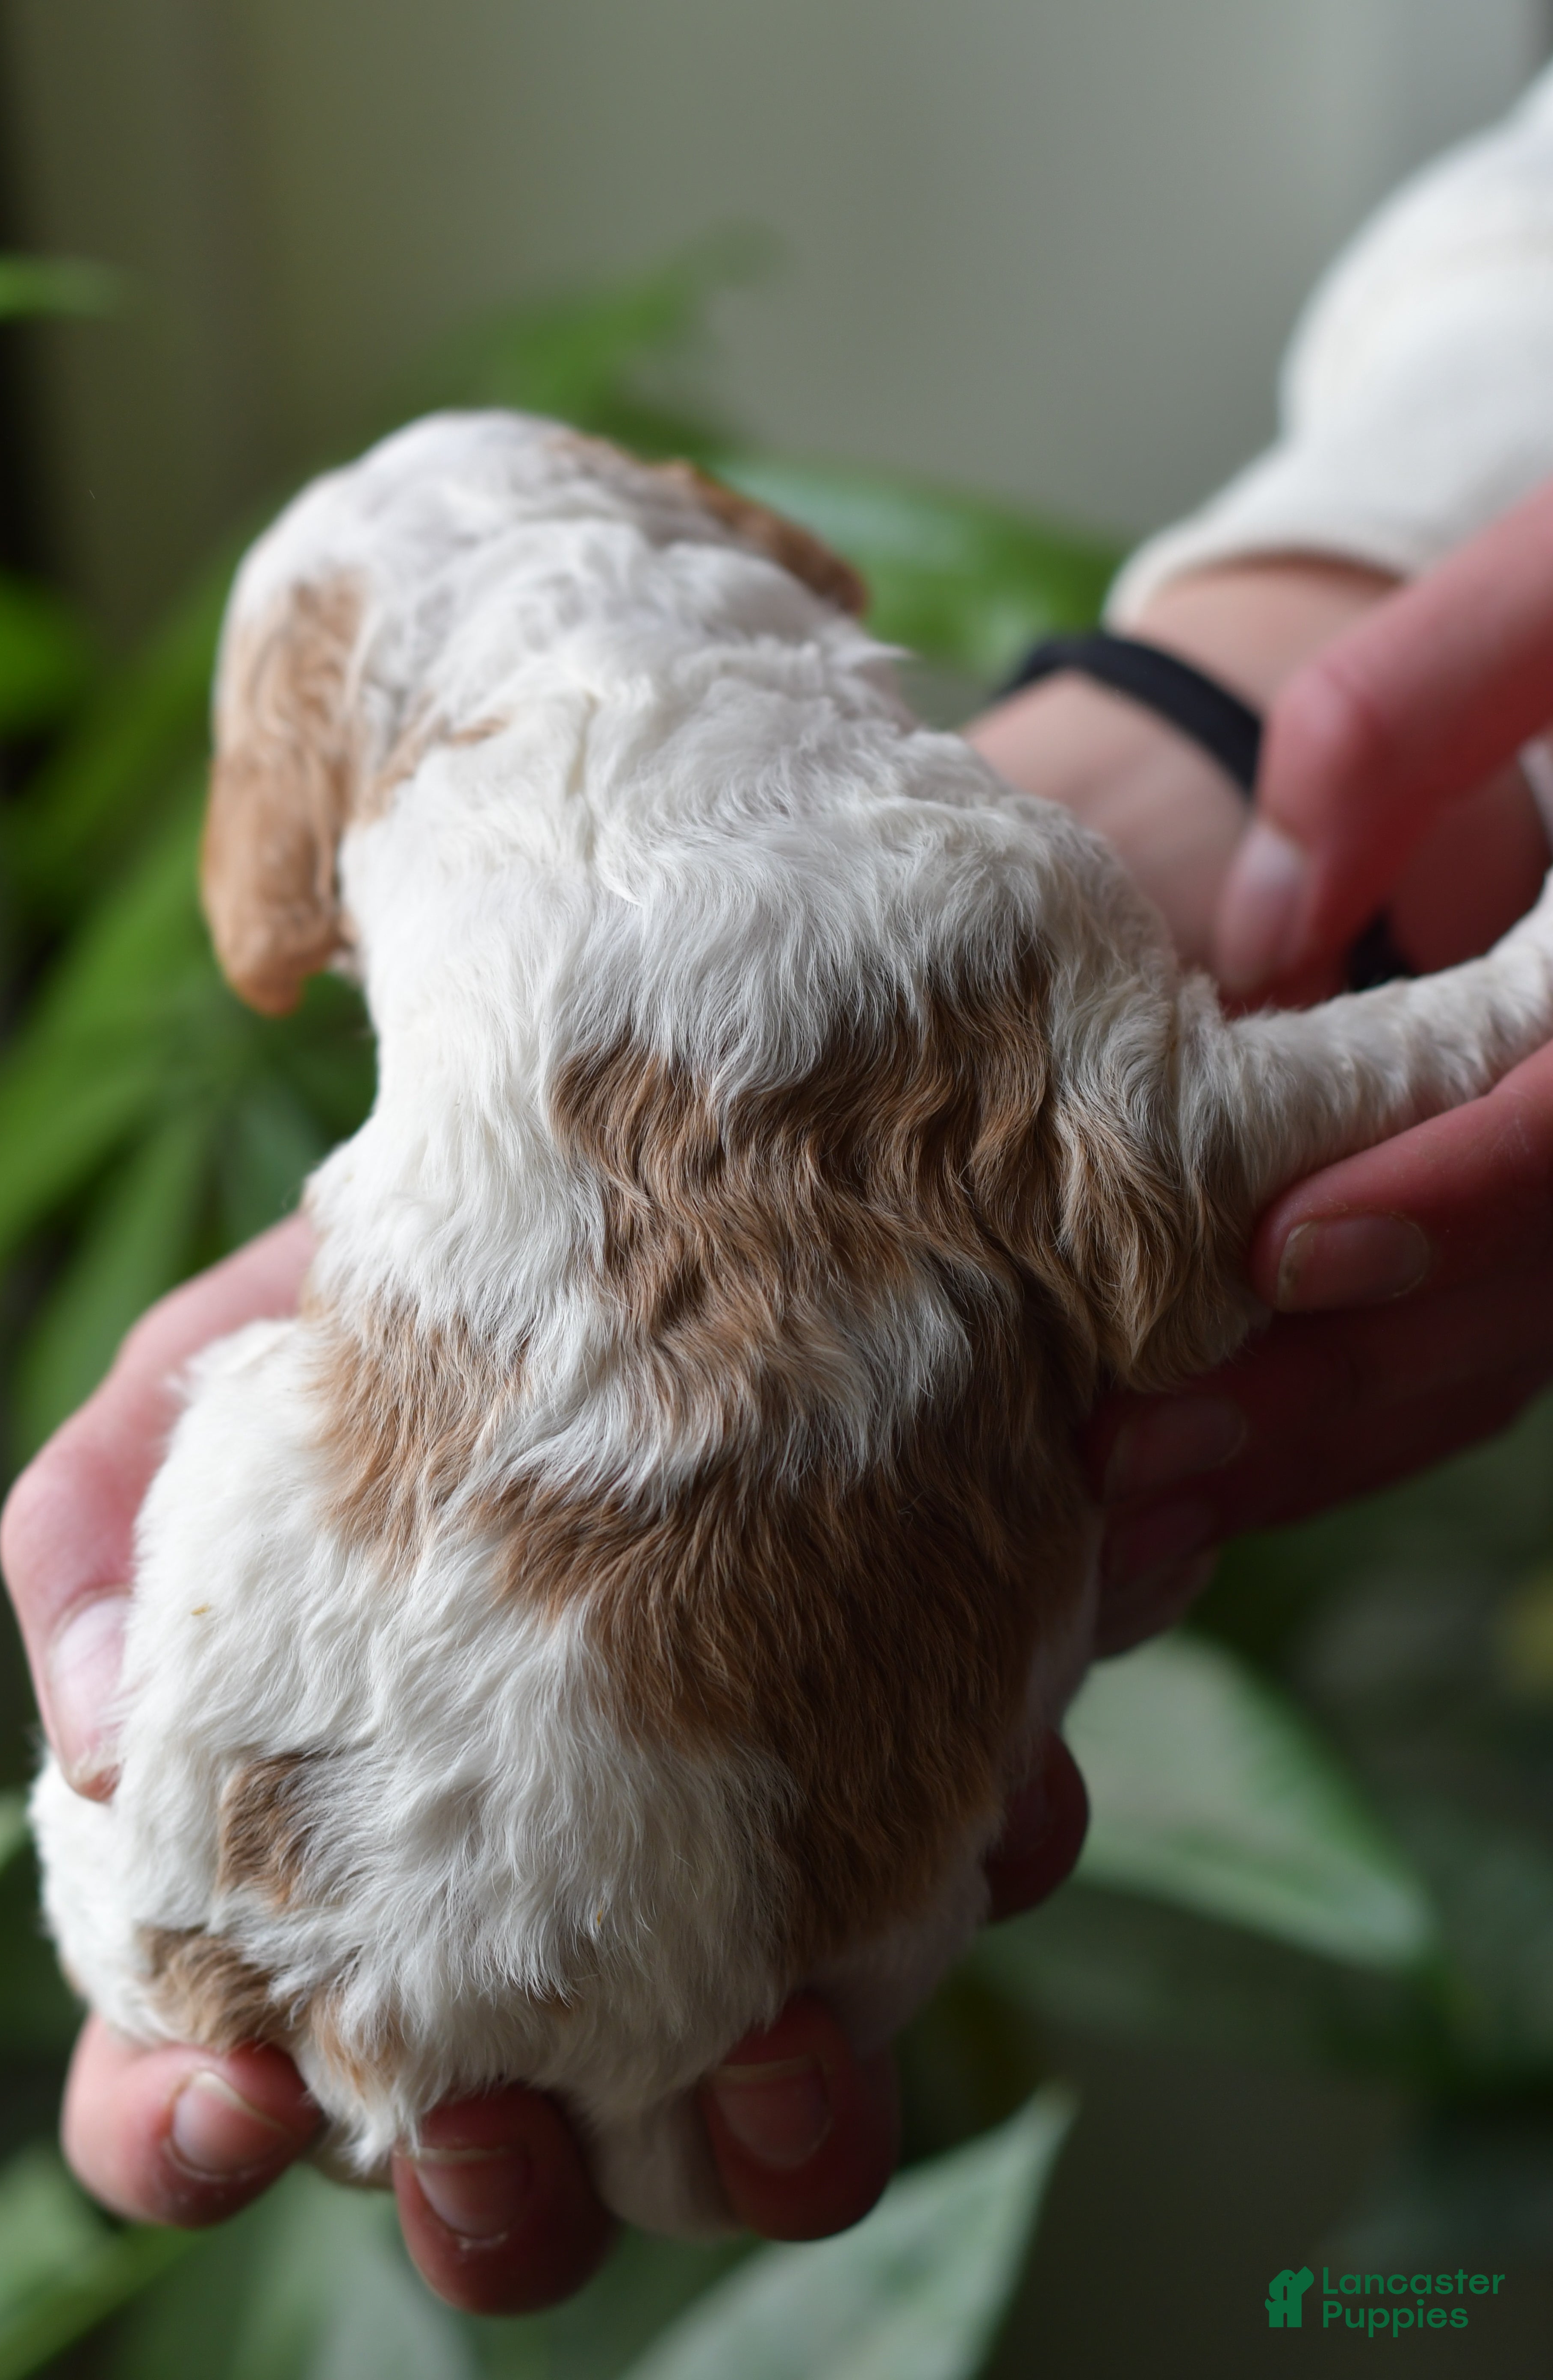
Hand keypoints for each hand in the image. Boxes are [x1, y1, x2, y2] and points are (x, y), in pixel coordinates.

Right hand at [0, 1219, 1087, 2310]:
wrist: (649, 1219)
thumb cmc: (399, 1321)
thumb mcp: (215, 1369)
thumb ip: (101, 1532)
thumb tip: (85, 1745)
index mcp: (311, 1870)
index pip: (199, 2084)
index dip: (191, 2133)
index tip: (240, 2092)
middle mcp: (512, 1924)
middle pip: (494, 2173)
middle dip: (502, 2200)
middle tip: (508, 2127)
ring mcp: (711, 1880)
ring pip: (733, 2127)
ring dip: (766, 2139)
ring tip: (787, 2050)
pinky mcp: (889, 1786)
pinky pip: (939, 1908)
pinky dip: (970, 1880)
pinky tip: (995, 1808)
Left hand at [1073, 491, 1552, 1640]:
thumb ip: (1411, 721)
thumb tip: (1260, 931)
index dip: (1450, 1198)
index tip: (1283, 1254)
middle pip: (1526, 1297)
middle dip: (1330, 1387)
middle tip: (1134, 1452)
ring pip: (1493, 1359)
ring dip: (1313, 1445)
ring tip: (1129, 1507)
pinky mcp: (1537, 1208)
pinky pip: (1472, 1347)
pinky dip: (1342, 1418)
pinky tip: (1202, 1469)